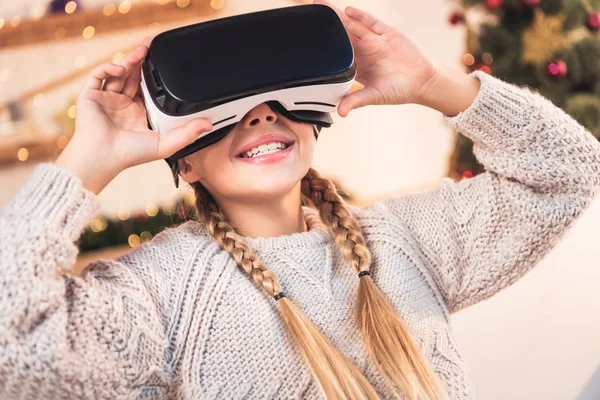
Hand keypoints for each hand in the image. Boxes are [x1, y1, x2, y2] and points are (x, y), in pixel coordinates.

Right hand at [55, 36, 212, 194]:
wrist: (103, 158)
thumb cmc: (130, 155)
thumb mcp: (165, 144)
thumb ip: (187, 134)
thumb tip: (208, 125)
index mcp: (138, 113)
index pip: (147, 88)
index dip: (155, 75)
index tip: (164, 62)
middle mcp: (122, 104)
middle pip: (133, 76)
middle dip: (142, 60)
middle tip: (152, 44)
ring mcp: (106, 99)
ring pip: (118, 73)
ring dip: (129, 60)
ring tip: (142, 51)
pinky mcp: (90, 96)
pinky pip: (98, 75)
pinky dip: (108, 68)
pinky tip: (121, 69)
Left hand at [314, 0, 440, 116]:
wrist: (424, 81)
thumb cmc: (399, 91)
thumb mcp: (374, 96)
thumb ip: (356, 100)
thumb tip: (341, 112)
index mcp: (357, 67)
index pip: (336, 54)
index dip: (323, 46)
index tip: (309, 40)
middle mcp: (364, 51)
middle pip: (341, 35)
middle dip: (326, 24)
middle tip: (310, 12)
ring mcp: (375, 41)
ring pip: (352, 25)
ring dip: (338, 15)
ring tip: (322, 5)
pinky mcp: (388, 33)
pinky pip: (372, 22)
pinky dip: (361, 17)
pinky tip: (348, 11)